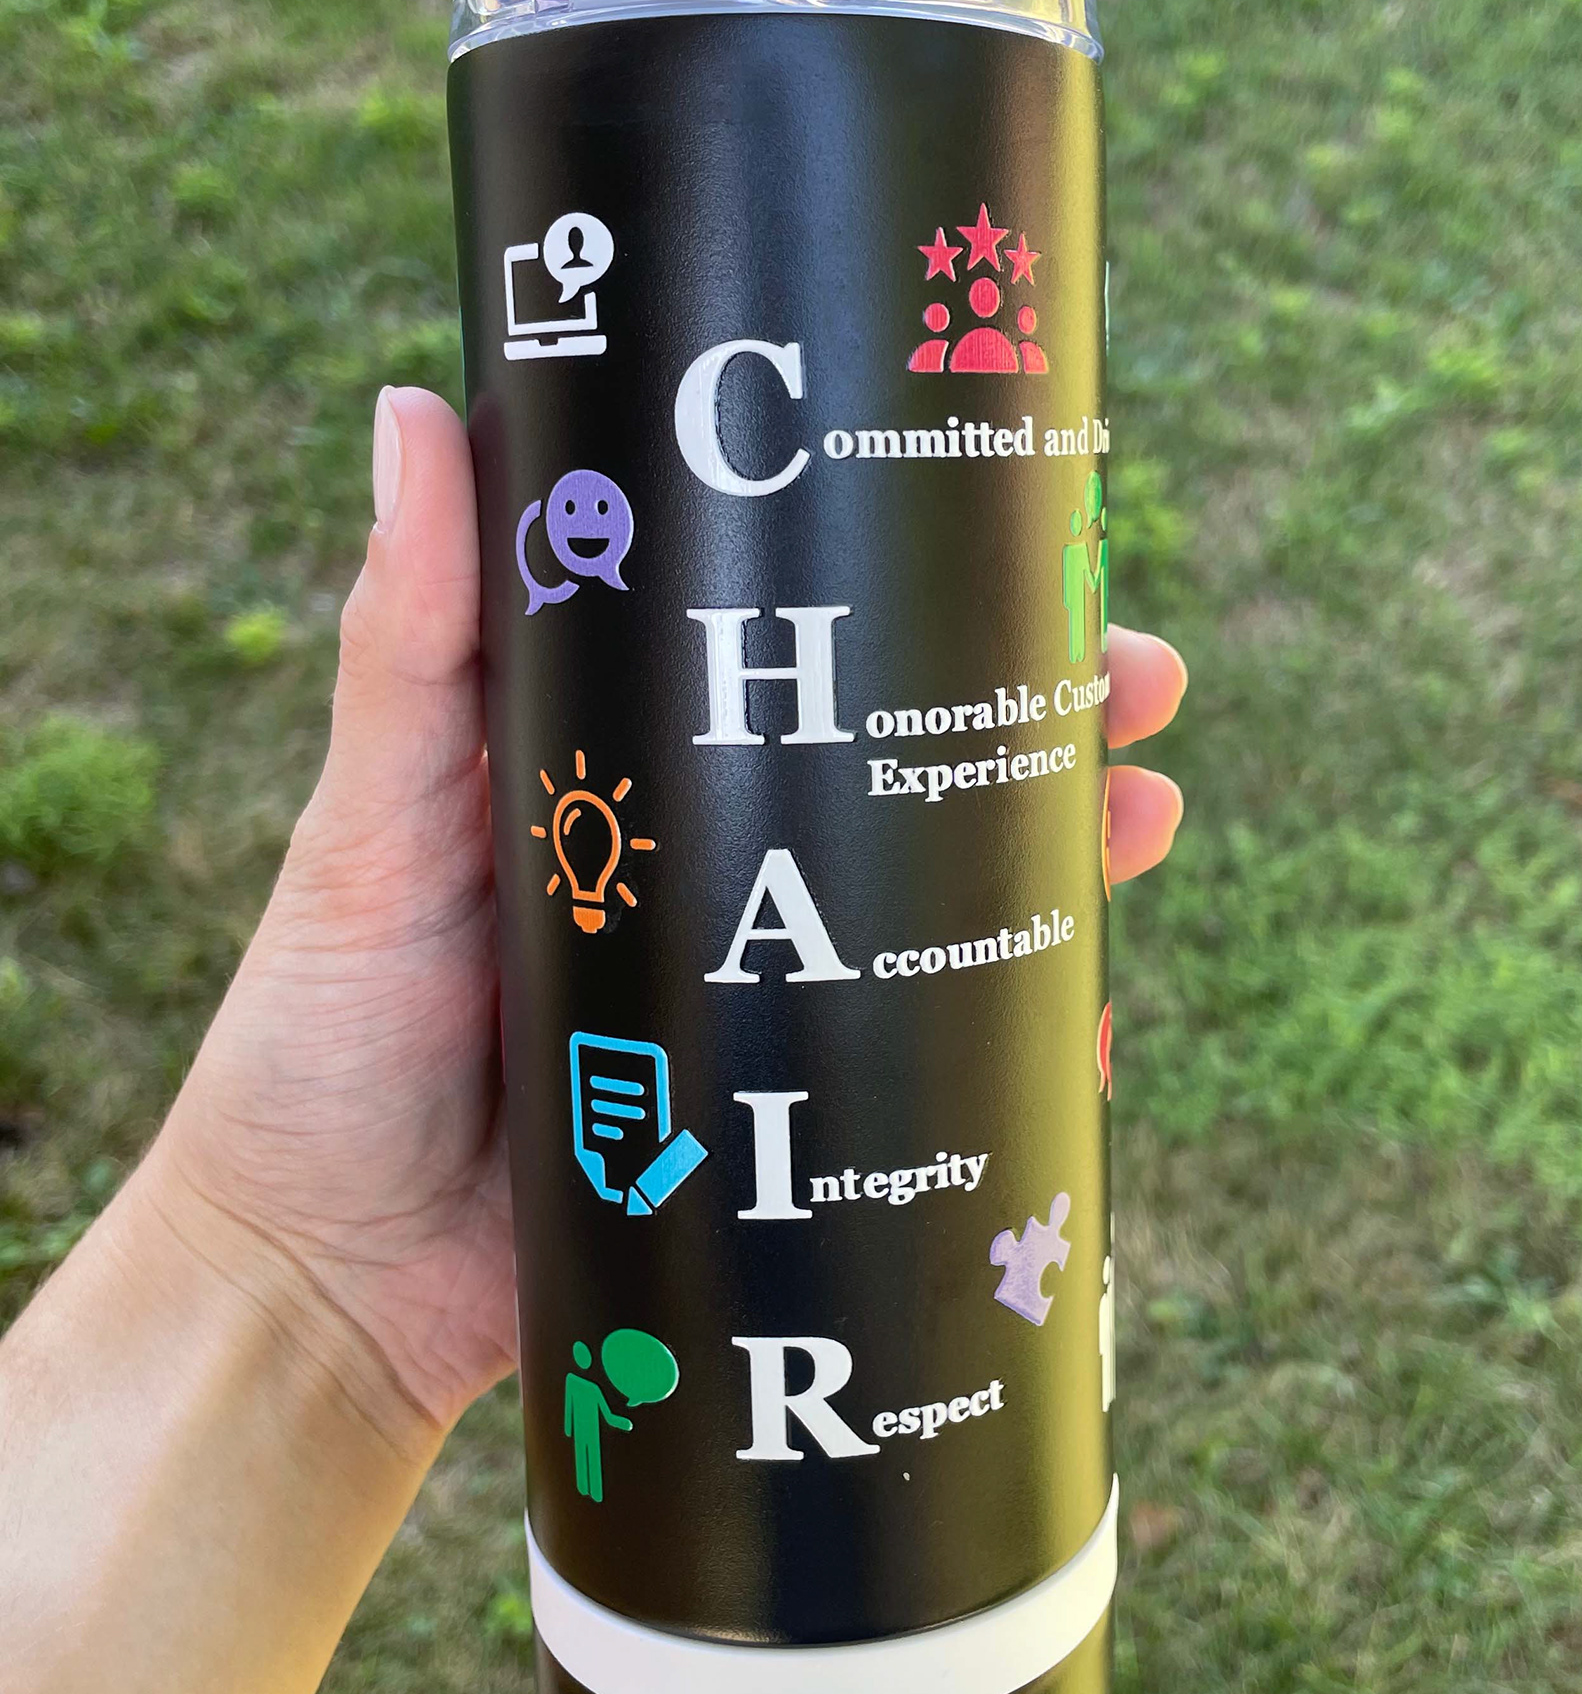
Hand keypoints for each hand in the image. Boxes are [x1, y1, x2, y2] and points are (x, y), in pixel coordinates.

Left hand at [151, 388, 1187, 1444]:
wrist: (323, 1283)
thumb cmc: (323, 1032)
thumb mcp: (371, 817)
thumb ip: (407, 641)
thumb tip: (408, 411)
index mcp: (644, 783)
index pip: (807, 665)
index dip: (922, 604)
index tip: (1027, 544)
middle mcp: (728, 883)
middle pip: (910, 783)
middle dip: (1042, 730)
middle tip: (1140, 690)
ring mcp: (771, 1006)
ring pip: (947, 919)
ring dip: (1064, 868)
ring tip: (1147, 826)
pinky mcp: (790, 1126)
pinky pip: (932, 1079)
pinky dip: (1024, 1050)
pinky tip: (1094, 1031)